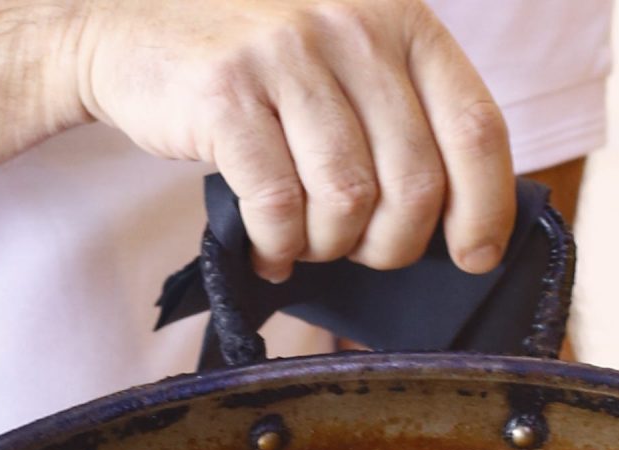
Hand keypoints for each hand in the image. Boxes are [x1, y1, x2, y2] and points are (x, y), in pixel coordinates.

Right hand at [58, 0, 514, 281]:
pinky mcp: (227, 93)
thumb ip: (401, 118)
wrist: (134, 30)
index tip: (473, 256)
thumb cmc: (258, 70)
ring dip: (328, 245)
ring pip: (348, 200)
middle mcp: (353, 26)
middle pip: (415, 182)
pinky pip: (278, 205)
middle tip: (356, 250)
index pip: (475, 127)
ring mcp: (287, 54)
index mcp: (402, 20)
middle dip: (390, 244)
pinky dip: (277, 245)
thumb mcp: (345, 63)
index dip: (484, 208)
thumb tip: (461, 223)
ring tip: (303, 239)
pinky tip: (266, 245)